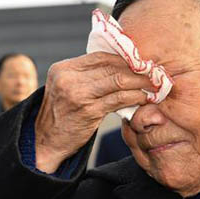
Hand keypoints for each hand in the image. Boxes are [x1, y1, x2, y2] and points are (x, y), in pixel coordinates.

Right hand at [35, 52, 151, 172]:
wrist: (45, 143)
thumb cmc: (62, 116)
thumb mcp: (66, 88)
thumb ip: (87, 76)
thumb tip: (121, 66)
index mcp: (63, 68)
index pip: (100, 56)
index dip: (123, 58)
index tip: (141, 62)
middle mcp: (68, 78)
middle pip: (110, 66)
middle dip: (135, 69)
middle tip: (154, 72)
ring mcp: (78, 94)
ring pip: (117, 81)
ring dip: (139, 82)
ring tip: (153, 85)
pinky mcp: (88, 111)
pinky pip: (118, 99)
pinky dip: (135, 97)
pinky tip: (144, 98)